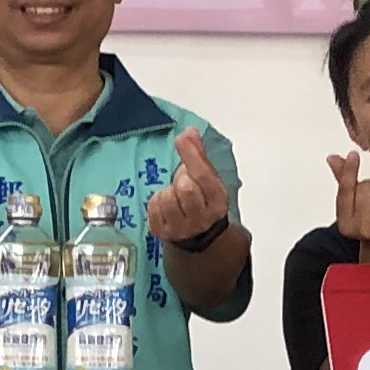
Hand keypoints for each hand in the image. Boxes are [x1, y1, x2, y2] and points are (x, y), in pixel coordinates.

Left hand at [149, 128, 231, 244]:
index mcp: (216, 201)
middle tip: (183, 183)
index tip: (182, 139)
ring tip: (175, 196)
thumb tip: (190, 132)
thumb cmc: (202, 202)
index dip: (191, 156)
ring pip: (166, 198)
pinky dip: (157, 202)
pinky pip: (153, 207)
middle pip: (184, 188)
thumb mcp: (208, 179)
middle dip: (180, 179)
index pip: (203, 176)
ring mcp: (180, 228)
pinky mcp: (161, 232)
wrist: (199, 237)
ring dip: (168, 192)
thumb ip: (199, 155)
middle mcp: (201, 218)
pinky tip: (166, 206)